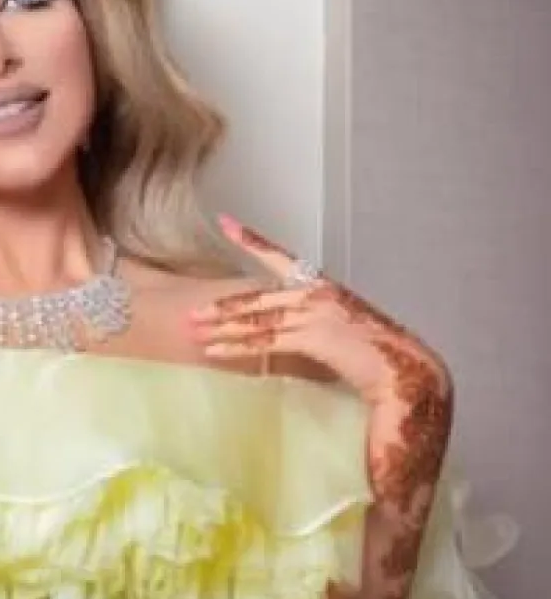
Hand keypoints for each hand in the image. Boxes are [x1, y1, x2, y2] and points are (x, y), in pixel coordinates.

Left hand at [190, 217, 452, 515]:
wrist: (407, 375)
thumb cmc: (381, 365)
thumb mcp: (345, 341)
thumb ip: (319, 335)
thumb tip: (298, 343)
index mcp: (327, 288)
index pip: (285, 258)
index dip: (255, 241)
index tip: (227, 222)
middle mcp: (319, 293)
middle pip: (259, 295)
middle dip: (223, 306)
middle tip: (191, 314)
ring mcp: (316, 312)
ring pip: (257, 318)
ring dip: (222, 328)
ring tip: (193, 333)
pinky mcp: (313, 335)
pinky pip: (265, 340)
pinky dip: (236, 346)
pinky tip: (214, 351)